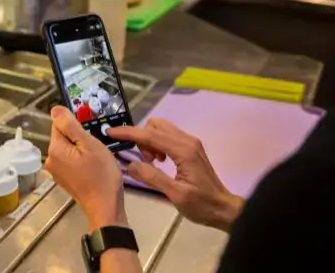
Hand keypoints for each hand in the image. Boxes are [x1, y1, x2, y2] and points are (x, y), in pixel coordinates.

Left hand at [46, 106, 127, 231]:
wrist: (105, 206)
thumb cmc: (101, 174)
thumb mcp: (89, 144)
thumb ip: (70, 126)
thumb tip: (55, 109)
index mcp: (54, 149)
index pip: (59, 123)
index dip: (75, 124)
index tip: (90, 132)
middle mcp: (50, 159)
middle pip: (63, 136)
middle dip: (79, 137)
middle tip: (96, 145)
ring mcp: (56, 171)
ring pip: (68, 148)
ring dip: (81, 148)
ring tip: (96, 157)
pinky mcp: (64, 178)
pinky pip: (70, 160)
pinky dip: (80, 159)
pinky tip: (92, 166)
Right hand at [108, 119, 243, 231]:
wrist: (224, 209)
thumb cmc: (201, 205)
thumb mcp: (175, 194)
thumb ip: (153, 177)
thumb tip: (130, 165)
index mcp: (183, 150)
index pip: (150, 135)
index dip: (128, 133)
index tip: (111, 132)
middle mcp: (187, 140)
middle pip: (155, 126)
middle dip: (141, 138)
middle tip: (144, 161)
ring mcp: (190, 143)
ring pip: (161, 129)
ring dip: (149, 141)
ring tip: (151, 163)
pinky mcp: (190, 148)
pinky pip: (167, 137)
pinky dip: (157, 144)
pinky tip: (159, 162)